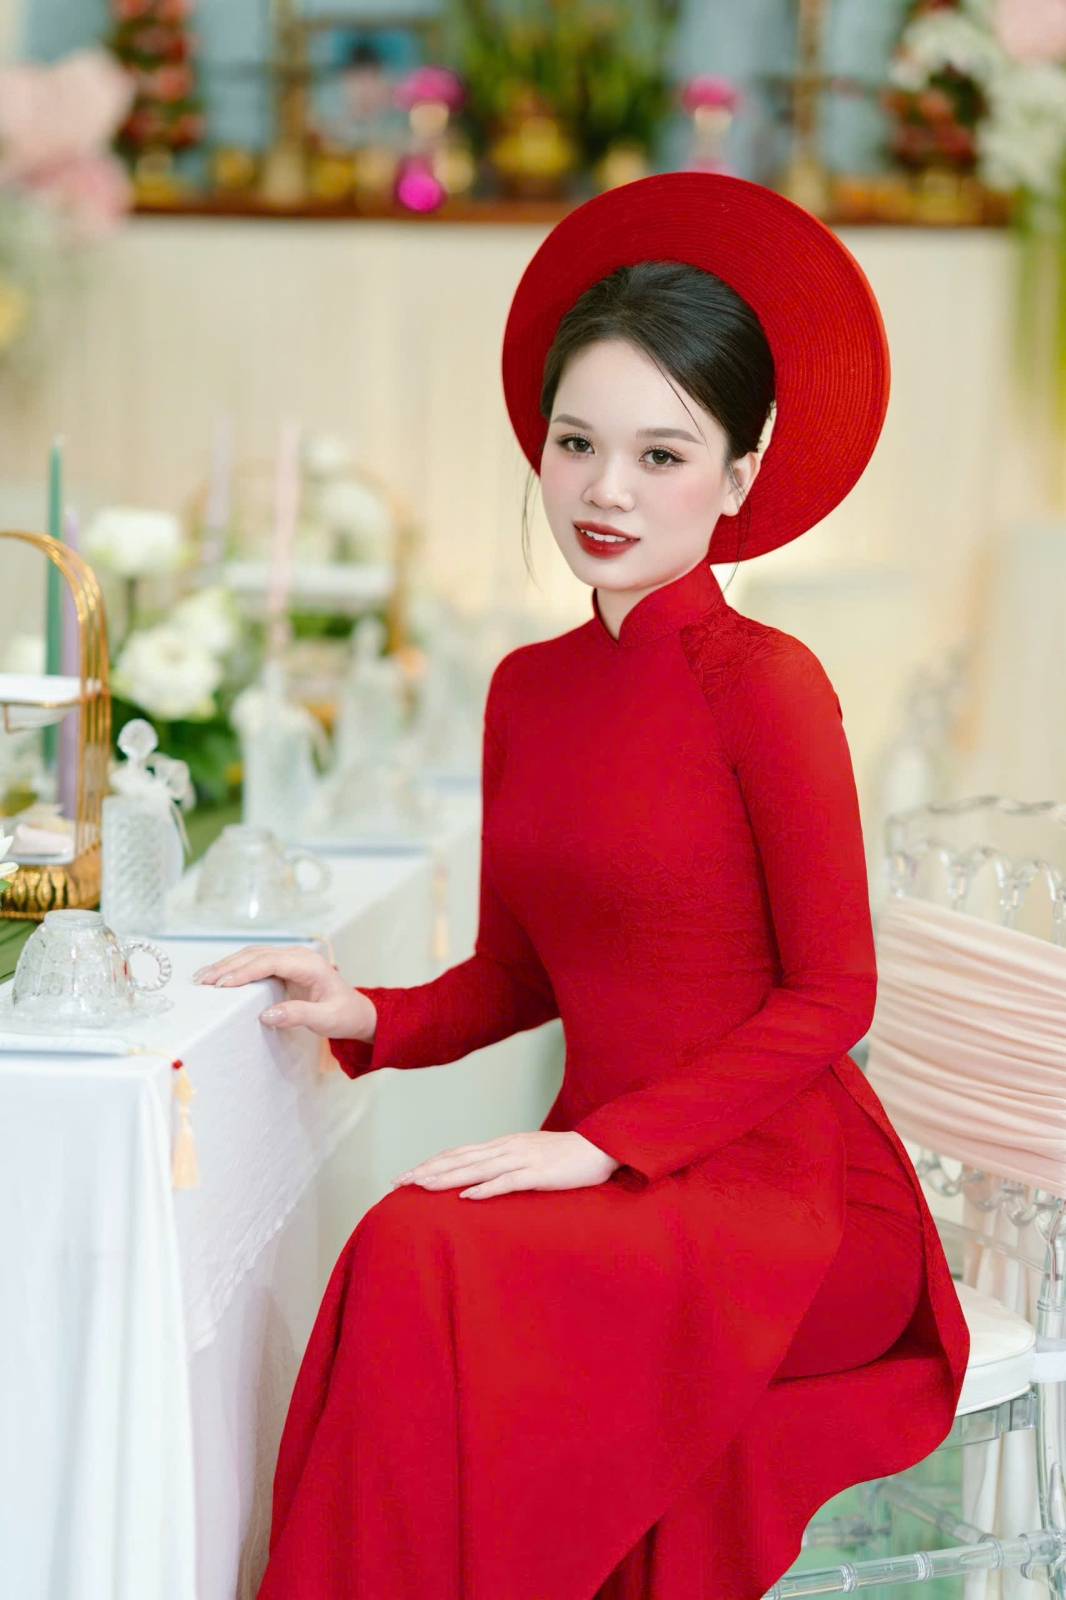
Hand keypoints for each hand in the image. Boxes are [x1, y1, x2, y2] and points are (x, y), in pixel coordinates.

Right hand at [192, 945, 376, 1039]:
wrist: (357, 1011)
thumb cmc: (344, 1015)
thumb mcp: (326, 1019)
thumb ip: (298, 1015)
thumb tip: (265, 1014)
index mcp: (310, 965)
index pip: (269, 962)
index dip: (244, 972)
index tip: (222, 985)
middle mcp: (299, 956)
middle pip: (256, 955)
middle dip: (227, 966)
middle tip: (202, 982)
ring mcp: (291, 959)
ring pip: (253, 955)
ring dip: (227, 965)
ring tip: (202, 978)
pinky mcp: (284, 966)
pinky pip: (256, 962)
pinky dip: (235, 967)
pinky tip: (219, 976)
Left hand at [391, 1130, 620, 1199]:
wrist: (600, 1148)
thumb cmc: (565, 1157)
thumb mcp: (529, 1157)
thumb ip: (506, 1163)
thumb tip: (482, 1177)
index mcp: (503, 1144)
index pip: (459, 1152)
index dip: (432, 1162)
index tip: (408, 1174)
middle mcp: (506, 1147)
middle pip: (459, 1158)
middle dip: (428, 1170)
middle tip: (400, 1182)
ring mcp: (521, 1158)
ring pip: (476, 1168)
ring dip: (448, 1178)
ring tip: (422, 1186)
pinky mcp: (538, 1173)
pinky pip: (507, 1181)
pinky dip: (486, 1189)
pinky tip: (467, 1197)